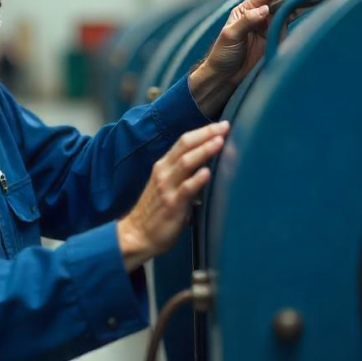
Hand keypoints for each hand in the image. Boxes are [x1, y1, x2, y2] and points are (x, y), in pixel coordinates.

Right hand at [117, 121, 229, 270]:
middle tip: (225, 127)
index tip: (220, 125)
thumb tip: (207, 166)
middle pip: (185, 145)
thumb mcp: (166, 186)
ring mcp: (167, 187)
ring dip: (204, 150)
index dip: (202, 131)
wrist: (136, 235)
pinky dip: (197, 179)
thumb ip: (183, 175)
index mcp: (163, 166)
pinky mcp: (172, 204)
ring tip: (220, 142)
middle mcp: (163, 172)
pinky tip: (208, 172)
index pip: (183, 141)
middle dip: (206, 134)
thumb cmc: (154, 212)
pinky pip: (186, 188)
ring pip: (186, 162)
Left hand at [189, 0, 308, 117]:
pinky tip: (312, 9)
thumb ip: (247, 21)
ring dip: (301, 1)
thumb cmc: (222, 54)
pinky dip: (301, 16)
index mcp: (246, 9)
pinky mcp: (277, 38)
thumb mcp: (231, 35)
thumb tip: (265, 9)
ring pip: (288, 9)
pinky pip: (290, 24)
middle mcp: (259, 14)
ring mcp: (269, 26)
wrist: (226, 76)